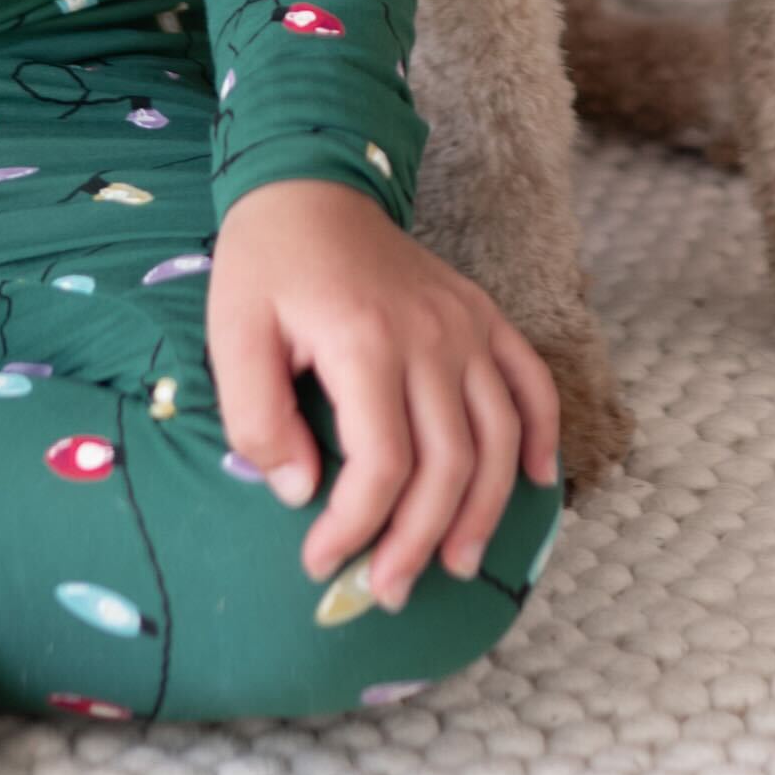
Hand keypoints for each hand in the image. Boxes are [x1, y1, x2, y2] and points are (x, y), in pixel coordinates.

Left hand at [205, 177, 559, 608]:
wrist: (310, 183)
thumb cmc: (265, 264)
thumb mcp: (231, 335)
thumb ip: (257, 420)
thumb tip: (302, 494)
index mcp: (366, 341)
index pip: (381, 463)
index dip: (355, 527)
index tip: (320, 563)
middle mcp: (430, 335)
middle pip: (448, 463)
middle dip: (420, 540)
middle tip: (389, 590)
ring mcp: (465, 323)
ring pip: (498, 437)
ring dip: (484, 511)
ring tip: (456, 564)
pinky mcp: (482, 313)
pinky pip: (531, 380)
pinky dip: (544, 434)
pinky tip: (539, 483)